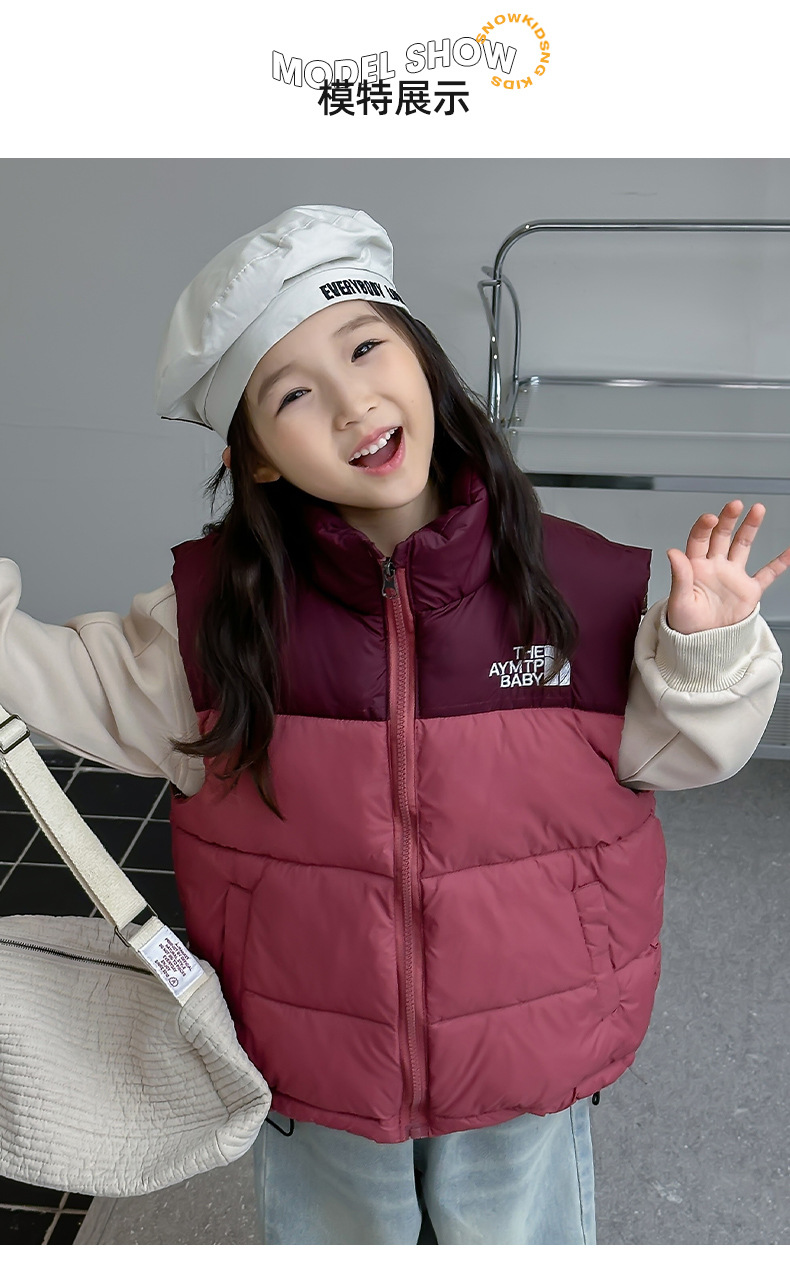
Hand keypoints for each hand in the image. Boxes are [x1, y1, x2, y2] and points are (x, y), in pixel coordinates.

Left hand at [666, 500, 789, 633]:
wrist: (701, 645)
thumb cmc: (684, 624)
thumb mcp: (679, 601)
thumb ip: (679, 576)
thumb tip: (672, 552)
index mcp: (695, 567)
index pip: (699, 540)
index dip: (704, 527)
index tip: (711, 518)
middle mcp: (714, 566)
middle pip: (721, 536)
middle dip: (728, 519)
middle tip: (735, 505)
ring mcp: (732, 576)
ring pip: (743, 546)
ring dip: (750, 528)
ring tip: (757, 510)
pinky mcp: (748, 590)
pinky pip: (767, 574)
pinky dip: (779, 564)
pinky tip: (789, 552)